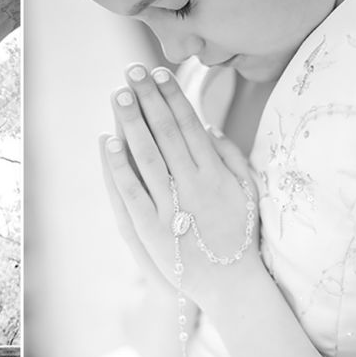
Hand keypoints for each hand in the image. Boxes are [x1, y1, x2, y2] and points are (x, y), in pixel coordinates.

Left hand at [103, 63, 261, 306]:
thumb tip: (207, 127)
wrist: (232, 284)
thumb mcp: (247, 192)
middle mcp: (195, 184)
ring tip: (117, 95)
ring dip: (131, 122)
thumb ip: (230, 158)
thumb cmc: (240, 236)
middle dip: (148, 99)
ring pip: (148, 156)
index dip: (172, 96)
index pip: (189, 124)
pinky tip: (108, 142)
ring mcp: (173, 206)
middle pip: (166, 133)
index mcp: (217, 172)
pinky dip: (120, 166)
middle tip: (130, 72)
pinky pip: (133, 192)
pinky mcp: (153, 228)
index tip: (158, 73)